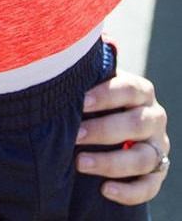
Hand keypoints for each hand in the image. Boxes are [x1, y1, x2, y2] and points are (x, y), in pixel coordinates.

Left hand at [76, 70, 169, 204]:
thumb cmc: (93, 95)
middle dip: (103, 130)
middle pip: (137, 124)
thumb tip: (77, 41)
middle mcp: (154, 117)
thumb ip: (88, 67)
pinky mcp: (156, 173)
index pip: (129, 89)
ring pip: (144, 158)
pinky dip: (129, 192)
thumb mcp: (94, 79)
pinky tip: (104, 189)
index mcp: (140, 90)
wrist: (110, 123)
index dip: (105, 95)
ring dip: (111, 162)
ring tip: (79, 163)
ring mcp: (157, 146)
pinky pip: (149, 186)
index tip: (80, 101)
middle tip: (74, 135)